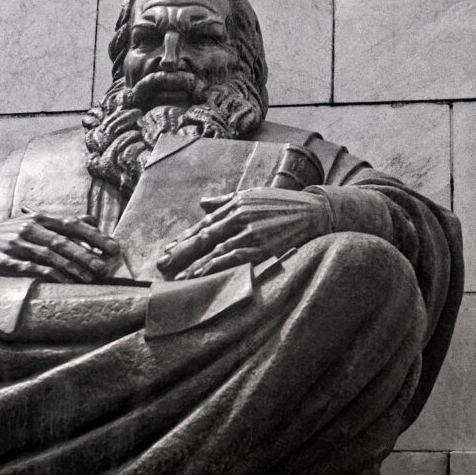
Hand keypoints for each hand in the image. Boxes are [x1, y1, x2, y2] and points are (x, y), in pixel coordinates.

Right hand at [0, 213, 120, 281]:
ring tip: (90, 278)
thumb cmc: (10, 234)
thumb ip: (61, 223)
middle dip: (86, 255)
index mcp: (38, 218)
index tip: (113, 247)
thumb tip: (92, 221)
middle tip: (104, 267)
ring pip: (51, 257)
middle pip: (63, 242)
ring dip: (73, 269)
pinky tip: (67, 283)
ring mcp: (17, 246)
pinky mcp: (6, 264)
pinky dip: (53, 277)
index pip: (71, 224)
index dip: (95, 236)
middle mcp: (28, 229)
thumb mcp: (33, 222)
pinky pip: (34, 271)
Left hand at [155, 188, 332, 279]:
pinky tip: (204, 277)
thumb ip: (226, 201)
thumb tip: (203, 203)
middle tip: (163, 263)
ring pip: (216, 250)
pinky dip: (217, 267)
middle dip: (182, 251)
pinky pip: (233, 259)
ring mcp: (250, 232)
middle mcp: (239, 216)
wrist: (312, 211)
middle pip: (205, 236)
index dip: (185, 237)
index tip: (169, 249)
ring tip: (180, 279)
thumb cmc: (281, 203)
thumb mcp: (252, 196)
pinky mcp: (262, 247)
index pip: (205, 223)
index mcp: (235, 204)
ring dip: (196, 266)